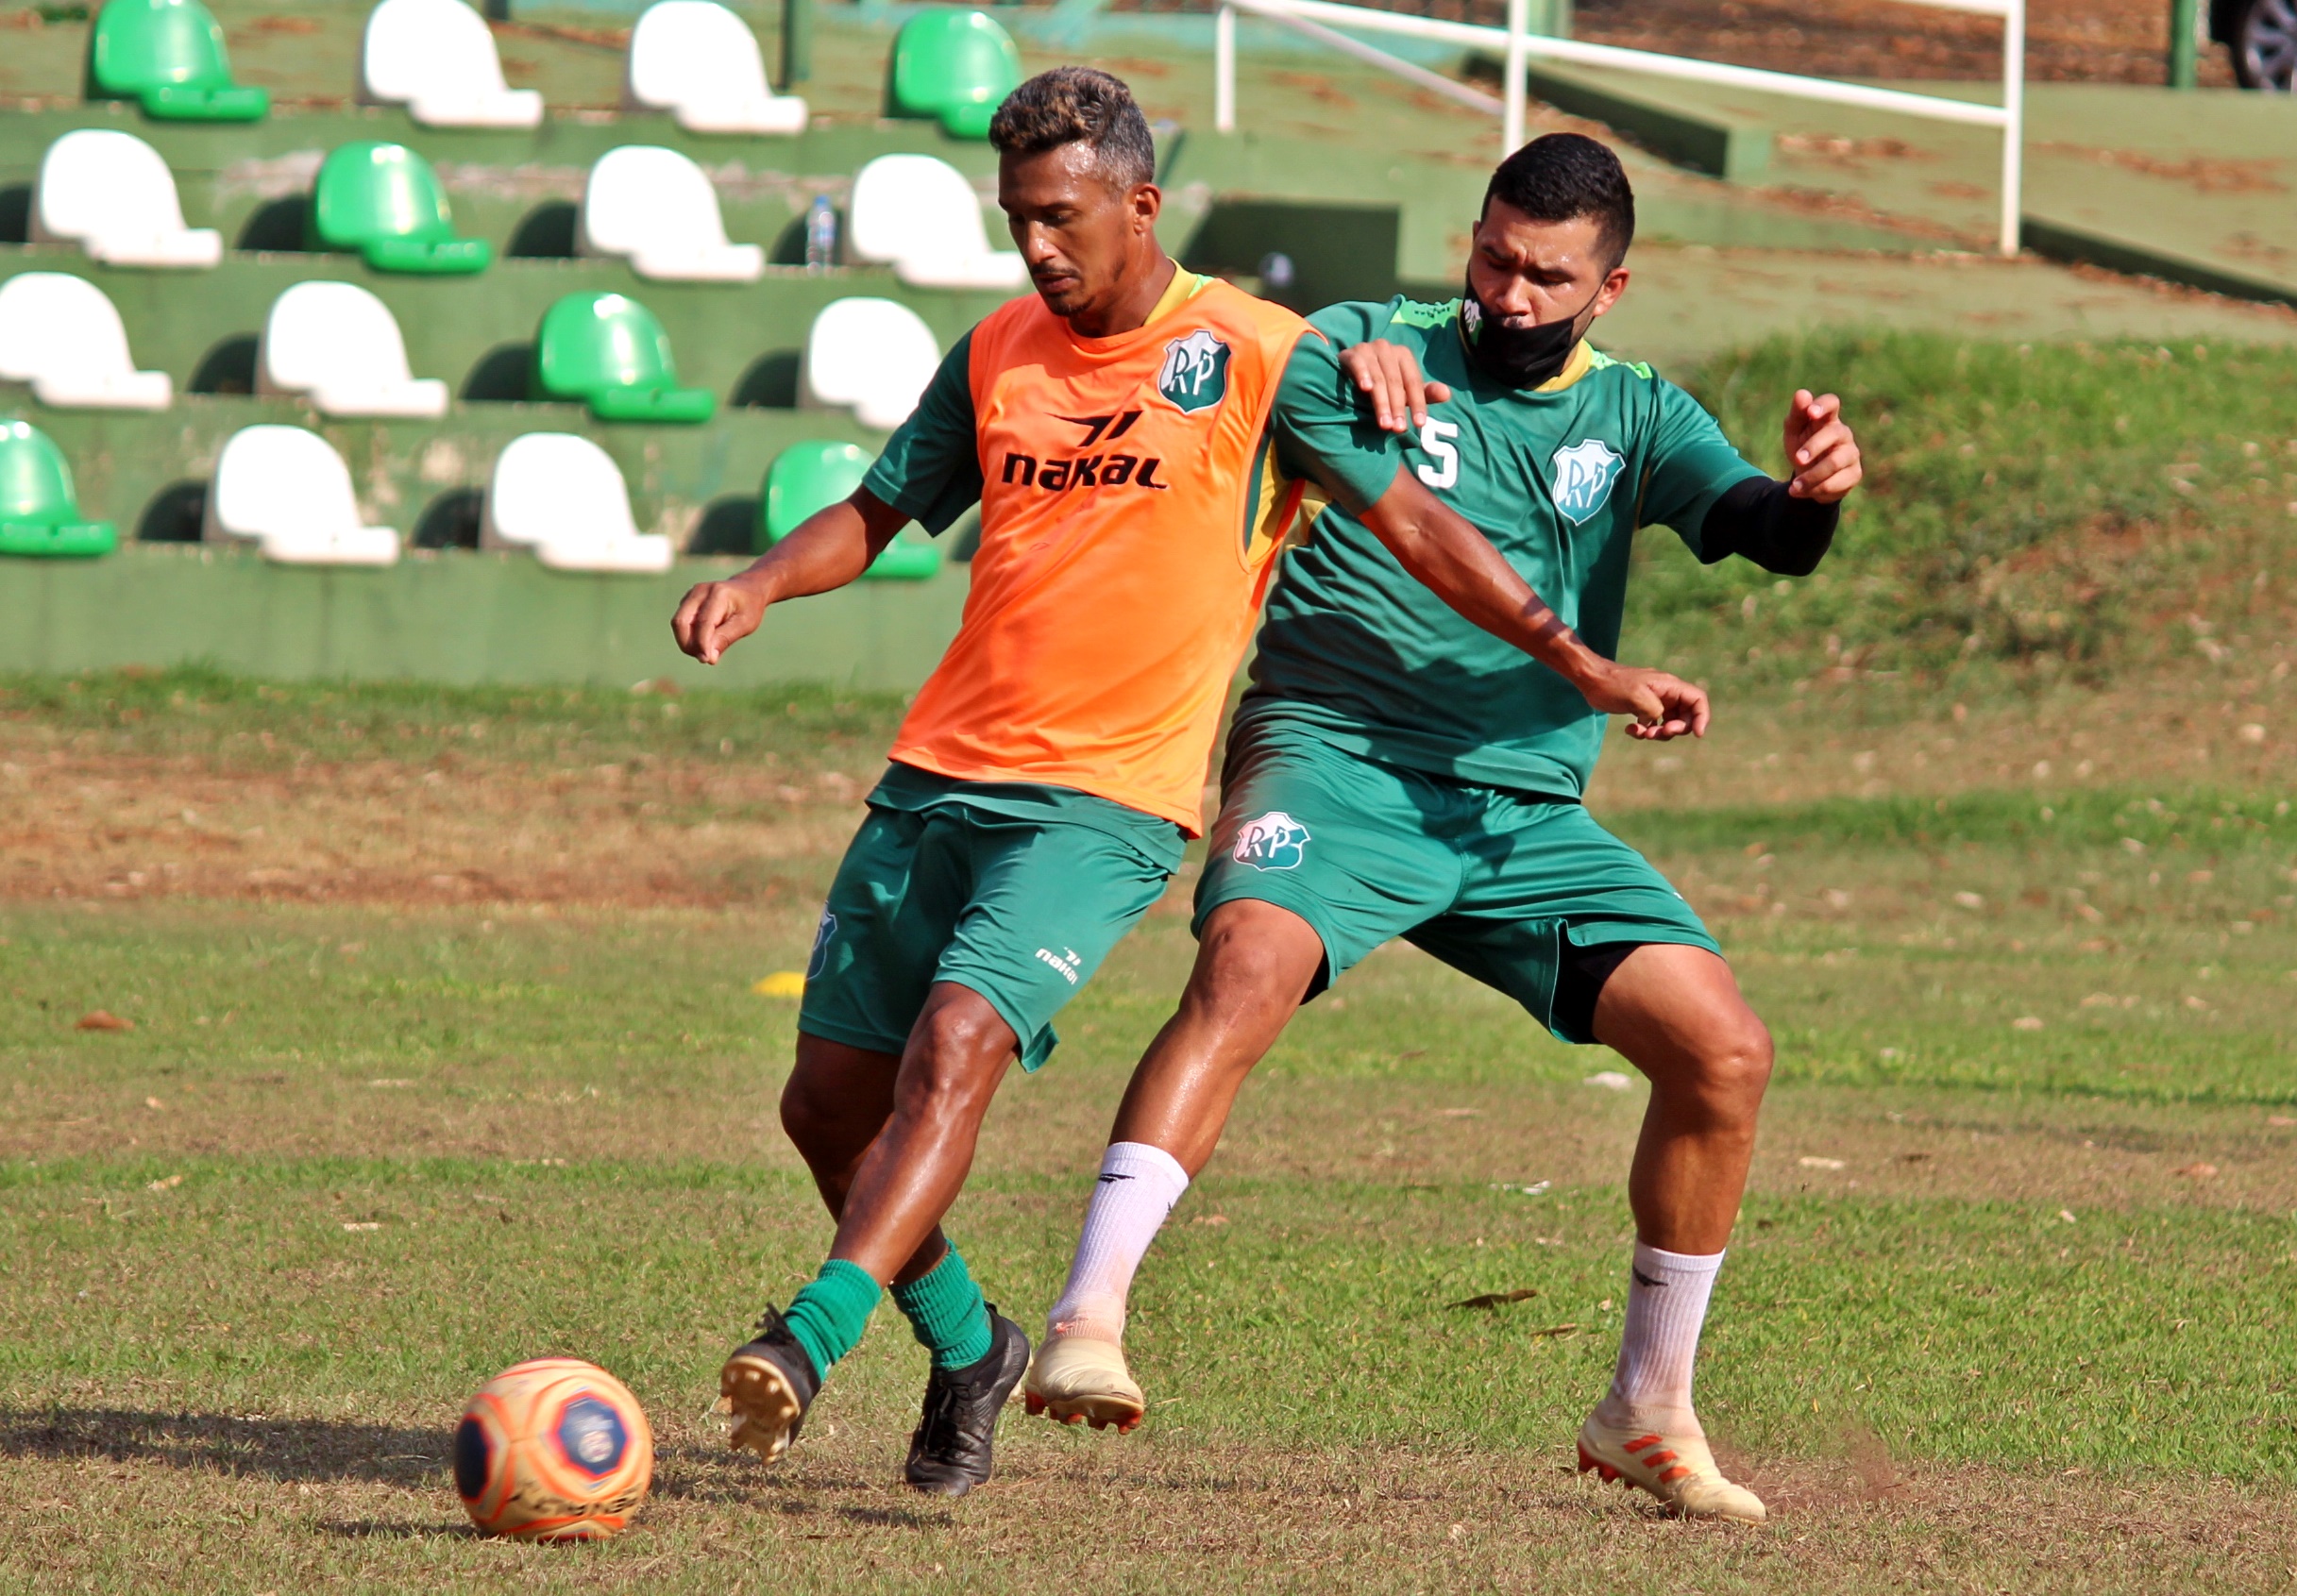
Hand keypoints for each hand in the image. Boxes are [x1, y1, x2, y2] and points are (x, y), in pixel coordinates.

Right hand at [670, 574, 769, 665]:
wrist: (748, 589)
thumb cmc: (749, 607)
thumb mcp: (745, 624)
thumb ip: (726, 638)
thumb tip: (708, 658)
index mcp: (718, 594)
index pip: (703, 622)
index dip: (702, 644)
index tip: (707, 660)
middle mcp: (700, 591)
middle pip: (681, 622)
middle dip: (689, 645)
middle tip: (705, 658)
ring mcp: (691, 595)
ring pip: (678, 624)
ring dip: (688, 643)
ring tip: (707, 651)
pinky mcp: (686, 601)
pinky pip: (682, 623)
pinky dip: (689, 637)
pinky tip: (705, 641)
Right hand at [1339, 340, 1450, 433]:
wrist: (1347, 375)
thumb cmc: (1381, 385)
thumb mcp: (1403, 392)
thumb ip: (1424, 394)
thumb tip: (1447, 394)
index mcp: (1403, 355)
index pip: (1414, 381)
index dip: (1418, 403)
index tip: (1419, 425)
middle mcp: (1387, 348)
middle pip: (1396, 381)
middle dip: (1398, 407)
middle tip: (1398, 429)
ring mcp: (1368, 348)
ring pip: (1379, 377)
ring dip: (1382, 402)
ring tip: (1384, 424)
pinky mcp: (1350, 353)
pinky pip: (1358, 363)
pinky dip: (1363, 375)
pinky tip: (1365, 389)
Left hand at [1575, 663, 1710, 740]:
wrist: (1591, 680)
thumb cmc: (1613, 685)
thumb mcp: (1636, 697)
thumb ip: (1655, 710)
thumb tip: (1659, 722)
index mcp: (1669, 686)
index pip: (1697, 700)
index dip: (1702, 717)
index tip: (1697, 734)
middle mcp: (1666, 693)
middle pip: (1686, 716)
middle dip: (1675, 729)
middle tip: (1656, 733)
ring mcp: (1655, 701)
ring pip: (1669, 723)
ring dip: (1658, 733)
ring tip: (1643, 732)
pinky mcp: (1643, 708)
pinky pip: (1653, 725)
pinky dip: (1645, 731)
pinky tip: (1629, 729)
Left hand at [1783, 389, 1860, 501]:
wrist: (1809, 480)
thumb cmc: (1802, 449)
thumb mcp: (1794, 433)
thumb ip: (1797, 415)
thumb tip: (1802, 394)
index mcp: (1827, 419)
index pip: (1832, 403)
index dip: (1823, 406)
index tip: (1811, 412)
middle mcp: (1843, 434)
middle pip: (1835, 433)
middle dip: (1814, 446)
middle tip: (1798, 459)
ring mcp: (1851, 453)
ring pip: (1836, 462)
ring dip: (1812, 475)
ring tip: (1795, 485)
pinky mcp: (1854, 474)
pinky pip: (1838, 482)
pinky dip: (1816, 489)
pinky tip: (1801, 492)